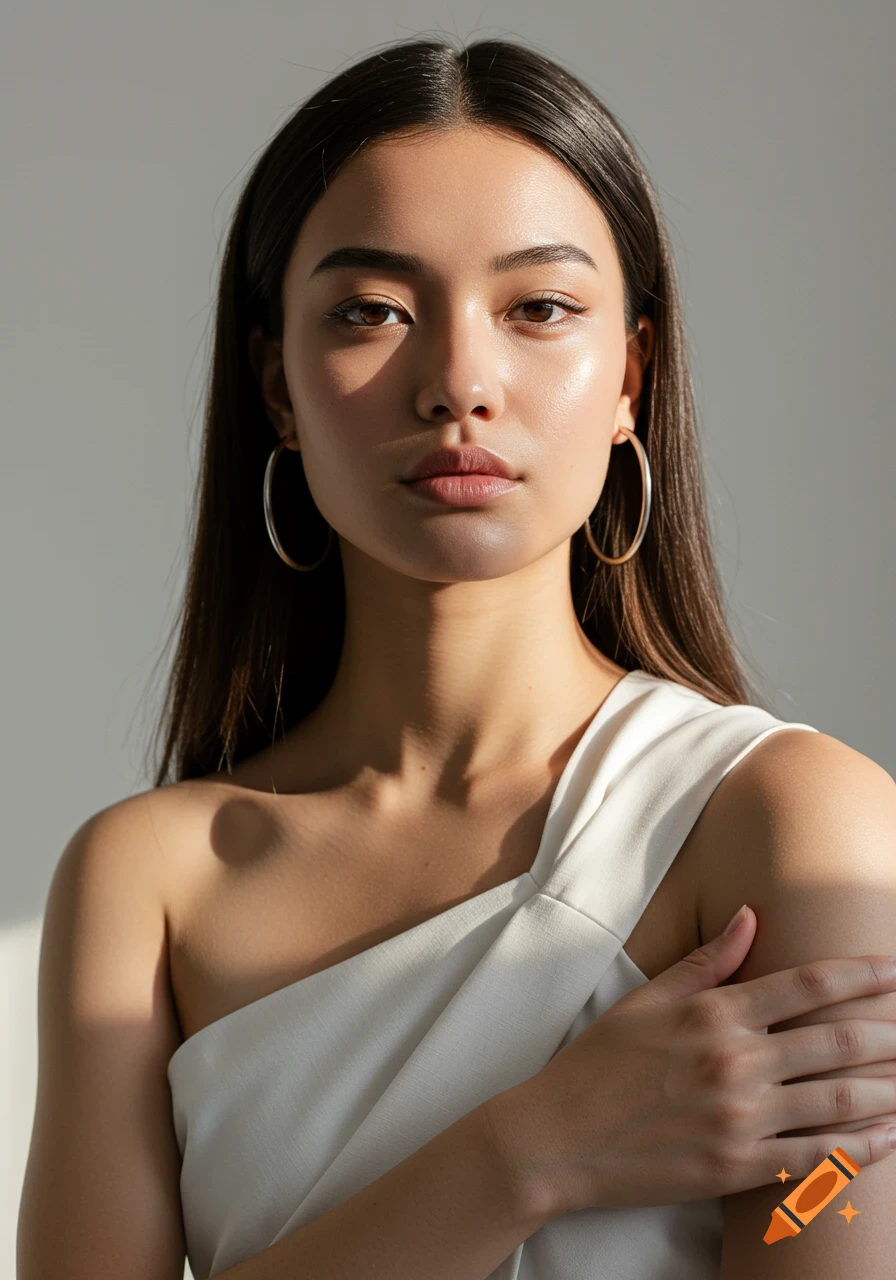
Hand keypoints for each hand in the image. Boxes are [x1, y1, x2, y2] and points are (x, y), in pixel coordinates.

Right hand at [486, 906, 895, 1215]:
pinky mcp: (738, 1168)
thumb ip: (706, 961)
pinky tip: (888, 1137)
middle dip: (888, 1032)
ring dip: (887, 1090)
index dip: (860, 974)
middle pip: (836, 1042)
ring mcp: (741, 1119)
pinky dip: (860, 1147)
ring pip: (838, 1101)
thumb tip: (751, 917)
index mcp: (714, 1014)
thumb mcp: (646, 1000)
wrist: (557, 1139)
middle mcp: (736, 1062)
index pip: (807, 986)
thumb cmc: (597, 1063)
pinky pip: (816, 1158)